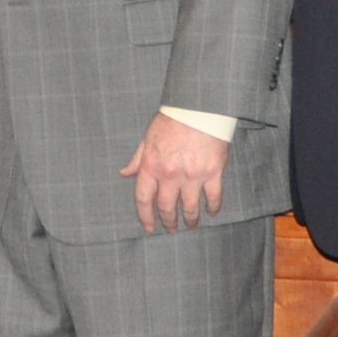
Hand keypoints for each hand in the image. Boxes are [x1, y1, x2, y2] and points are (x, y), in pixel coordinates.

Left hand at [121, 112, 229, 233]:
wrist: (199, 108)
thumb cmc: (172, 120)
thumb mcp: (148, 138)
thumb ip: (137, 159)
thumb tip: (125, 173)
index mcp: (151, 165)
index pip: (143, 199)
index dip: (145, 216)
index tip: (149, 227)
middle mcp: (170, 174)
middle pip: (166, 207)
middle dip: (168, 221)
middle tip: (171, 228)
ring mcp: (192, 175)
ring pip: (189, 208)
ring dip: (190, 220)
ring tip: (191, 225)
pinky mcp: (213, 173)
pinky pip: (213, 197)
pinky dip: (213, 208)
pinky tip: (211, 212)